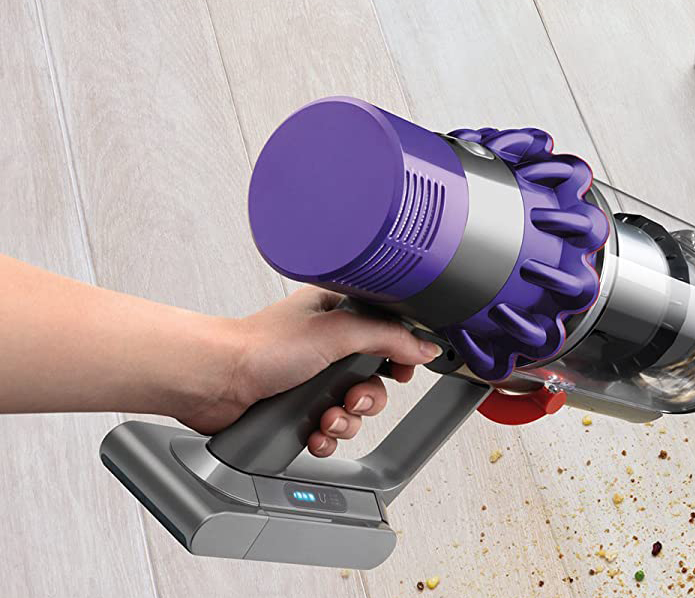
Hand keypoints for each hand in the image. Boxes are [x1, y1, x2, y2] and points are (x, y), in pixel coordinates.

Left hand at [181, 288, 441, 456]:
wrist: (214, 381)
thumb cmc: (259, 345)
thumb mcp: (338, 332)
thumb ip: (389, 337)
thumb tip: (425, 345)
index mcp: (338, 313)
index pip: (388, 332)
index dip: (400, 354)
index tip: (402, 369)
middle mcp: (327, 345)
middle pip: (375, 377)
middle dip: (367, 396)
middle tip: (353, 397)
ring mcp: (312, 378)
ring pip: (354, 408)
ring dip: (346, 421)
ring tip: (326, 418)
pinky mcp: (297, 408)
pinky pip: (330, 430)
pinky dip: (326, 437)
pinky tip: (315, 434)